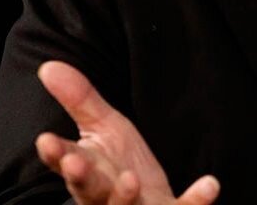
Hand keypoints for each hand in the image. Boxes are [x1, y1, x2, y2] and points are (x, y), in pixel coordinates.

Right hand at [35, 60, 219, 204]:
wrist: (149, 203)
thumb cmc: (119, 166)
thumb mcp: (104, 129)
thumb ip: (80, 101)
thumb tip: (49, 66)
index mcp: (89, 171)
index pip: (67, 162)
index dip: (57, 154)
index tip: (46, 140)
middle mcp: (106, 196)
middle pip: (90, 190)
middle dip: (82, 179)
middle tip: (76, 164)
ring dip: (125, 196)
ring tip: (131, 179)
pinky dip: (195, 201)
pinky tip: (210, 185)